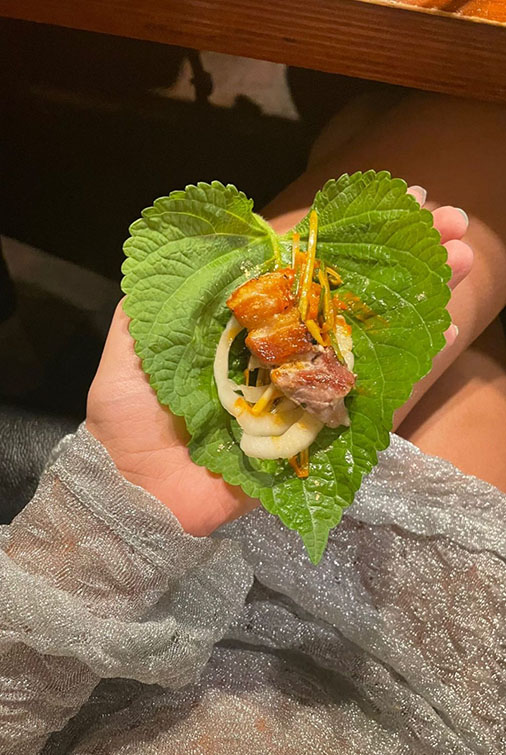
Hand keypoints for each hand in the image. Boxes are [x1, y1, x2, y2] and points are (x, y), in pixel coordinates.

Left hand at [87, 193, 471, 535]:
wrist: (136, 490)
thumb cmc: (129, 414)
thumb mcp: (130, 340)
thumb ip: (159, 291)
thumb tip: (208, 236)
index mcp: (242, 317)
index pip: (304, 261)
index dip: (350, 230)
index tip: (398, 198)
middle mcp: (280, 346)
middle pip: (349, 290)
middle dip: (403, 254)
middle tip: (453, 223)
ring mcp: (302, 386)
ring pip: (368, 332)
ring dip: (420, 294)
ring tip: (464, 258)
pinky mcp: (316, 429)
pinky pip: (367, 392)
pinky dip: (408, 361)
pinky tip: (444, 325)